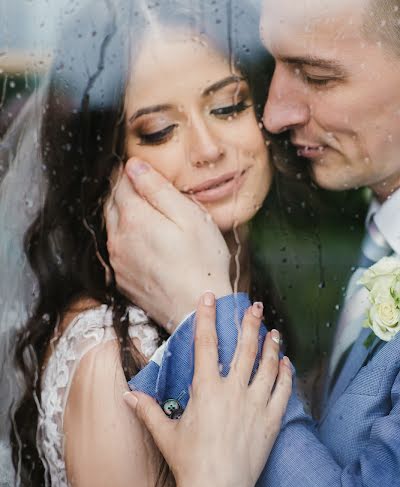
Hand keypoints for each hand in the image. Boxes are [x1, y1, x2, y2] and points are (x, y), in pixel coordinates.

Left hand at [106, 159, 231, 330]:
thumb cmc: (202, 262)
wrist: (196, 309)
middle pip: (111, 202)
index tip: (142, 168)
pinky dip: (124, 238)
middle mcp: (118, 238)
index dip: (131, 171)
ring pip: (111, 225)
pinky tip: (144, 241)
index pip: (121, 181)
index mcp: (134, 217)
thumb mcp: (189, 216)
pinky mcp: (121, 278)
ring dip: (122, 214)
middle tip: (142, 185)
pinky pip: (115, 249)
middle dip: (123, 190)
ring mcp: (116, 260)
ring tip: (145, 212)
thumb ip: (158, 188)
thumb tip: (133, 165)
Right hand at [124, 292, 291, 486]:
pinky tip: (286, 363)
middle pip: (244, 347)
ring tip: (273, 331)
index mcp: (206, 389)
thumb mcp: (165, 434)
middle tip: (253, 306)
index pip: (205, 343)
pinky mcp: (271, 420)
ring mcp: (255, 404)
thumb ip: (147, 411)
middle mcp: (233, 390)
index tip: (209, 298)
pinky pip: (282, 390)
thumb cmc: (189, 463)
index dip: (206, 317)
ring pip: (267, 364)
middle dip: (249, 323)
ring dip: (271, 345)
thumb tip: (128, 396)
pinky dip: (285, 373)